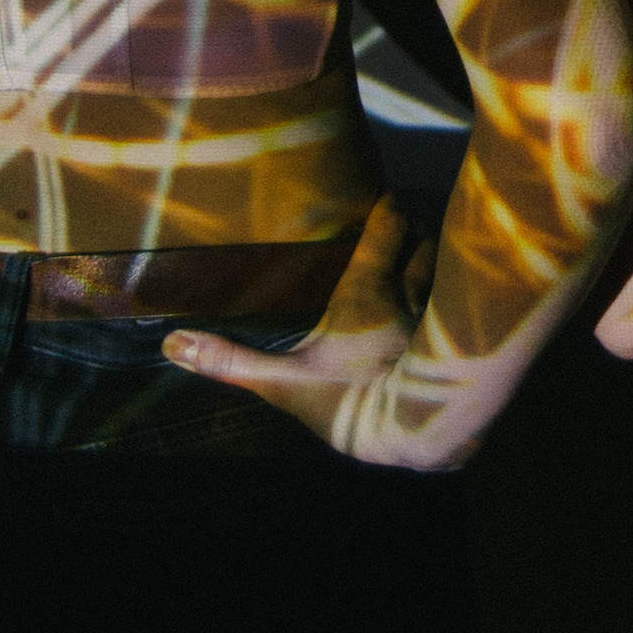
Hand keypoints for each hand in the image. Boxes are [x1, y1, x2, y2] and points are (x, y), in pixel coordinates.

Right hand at [165, 197, 460, 468]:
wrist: (416, 434)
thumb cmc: (350, 400)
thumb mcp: (284, 382)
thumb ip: (231, 362)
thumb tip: (175, 344)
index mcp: (368, 290)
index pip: (389, 226)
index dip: (388, 208)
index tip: (382, 197)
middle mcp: (409, 294)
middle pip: (424, 244)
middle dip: (415, 234)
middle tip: (402, 230)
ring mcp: (438, 321)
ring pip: (444, 274)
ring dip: (435, 266)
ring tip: (421, 264)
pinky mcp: (455, 350)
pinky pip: (456, 312)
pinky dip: (450, 304)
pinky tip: (441, 318)